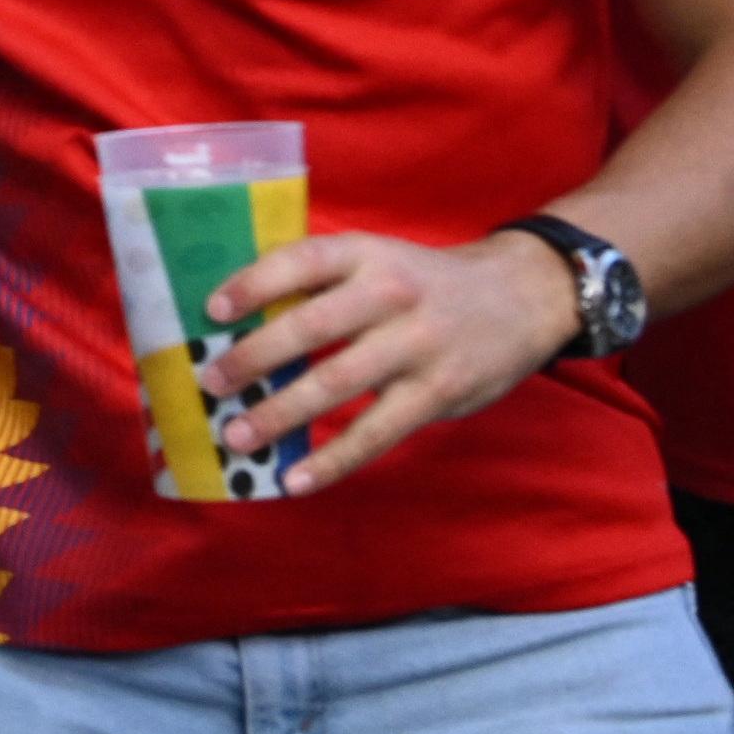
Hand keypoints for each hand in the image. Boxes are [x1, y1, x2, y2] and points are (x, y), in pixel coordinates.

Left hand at [198, 226, 584, 493]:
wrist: (523, 296)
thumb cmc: (426, 284)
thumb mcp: (381, 260)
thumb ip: (326, 285)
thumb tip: (244, 325)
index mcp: (368, 254)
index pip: (301, 261)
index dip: (253, 284)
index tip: (211, 311)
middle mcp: (391, 294)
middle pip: (310, 327)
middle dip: (253, 358)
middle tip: (211, 383)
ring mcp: (417, 345)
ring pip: (336, 383)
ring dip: (279, 413)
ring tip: (237, 436)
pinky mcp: (437, 392)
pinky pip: (375, 432)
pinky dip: (331, 459)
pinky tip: (295, 479)